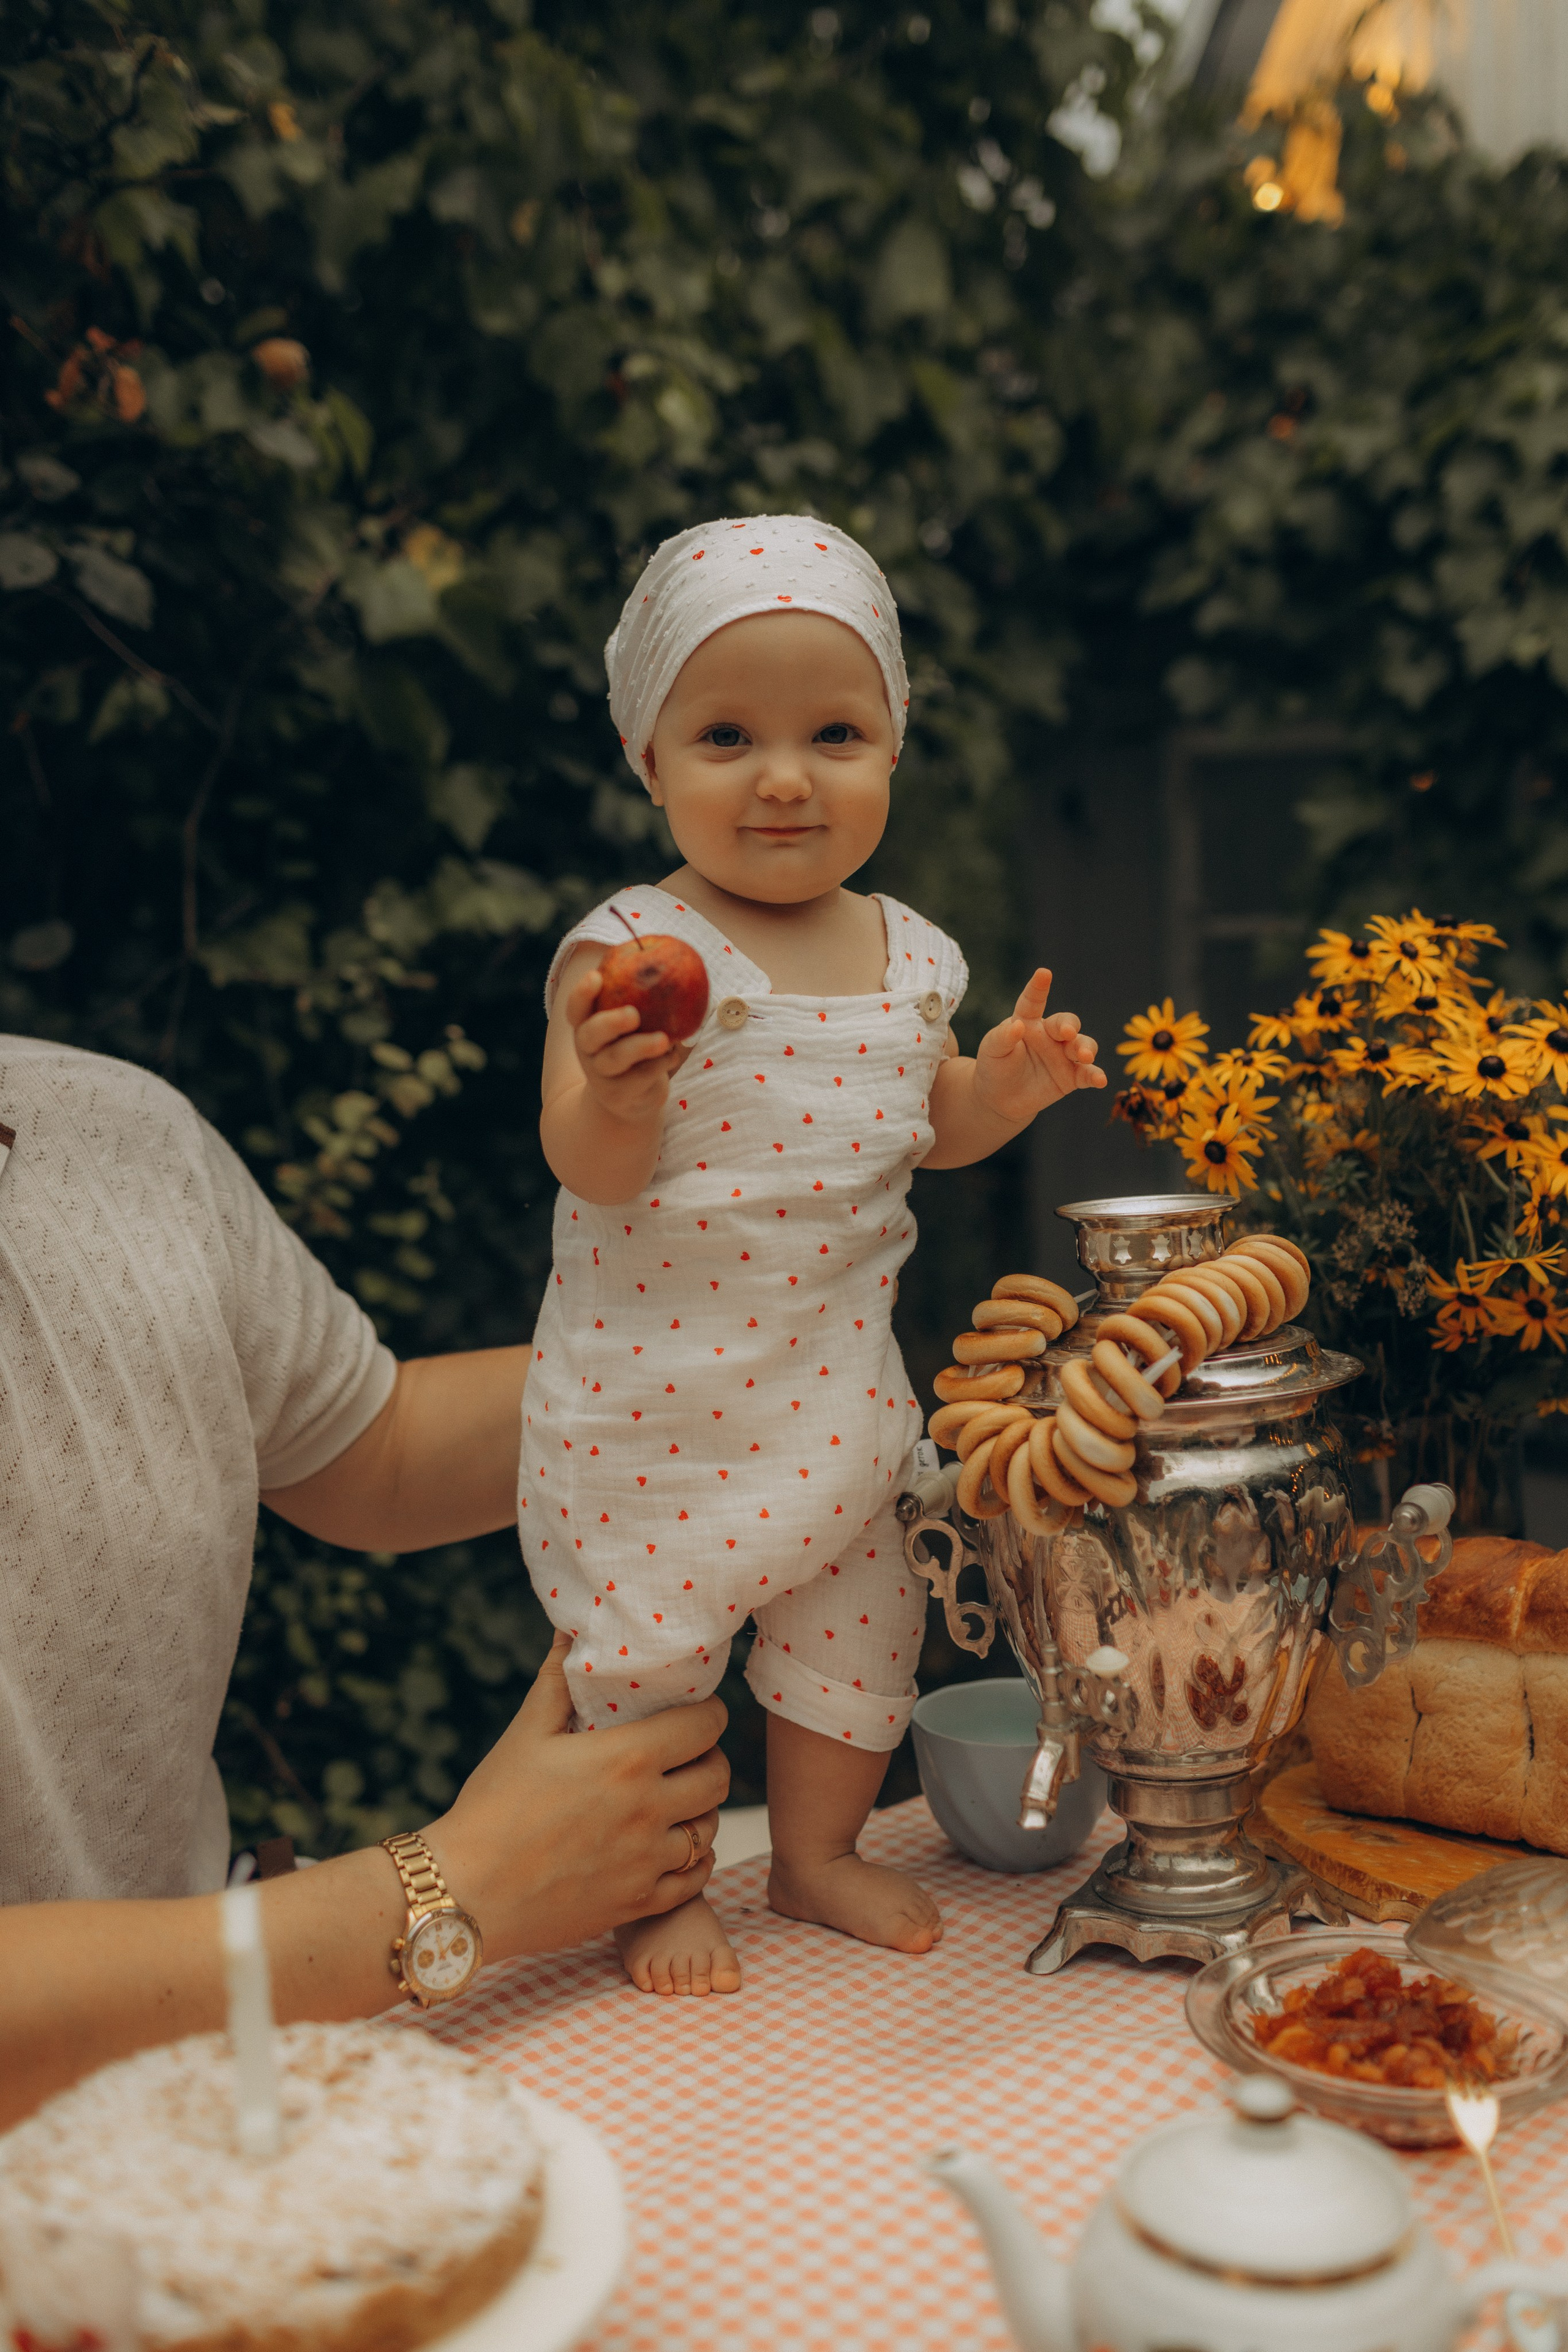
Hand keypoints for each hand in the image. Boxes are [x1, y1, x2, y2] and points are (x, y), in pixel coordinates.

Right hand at [428, 1634, 728, 1957]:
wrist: (466, 1892)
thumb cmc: (493, 1807)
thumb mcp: (526, 1734)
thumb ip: (558, 1680)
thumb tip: (569, 1631)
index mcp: (627, 1760)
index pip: (706, 1726)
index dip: (708, 1714)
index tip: (695, 1712)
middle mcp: (648, 1810)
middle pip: (718, 1777)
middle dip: (708, 1759)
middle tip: (685, 1756)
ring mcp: (646, 1862)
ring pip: (709, 1828)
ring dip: (699, 1810)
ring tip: (675, 1801)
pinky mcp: (638, 1903)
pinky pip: (695, 1878)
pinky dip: (693, 1861)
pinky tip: (671, 1848)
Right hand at [565, 963, 687, 1128]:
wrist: (628, 1101)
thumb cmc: (634, 1048)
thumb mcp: (633, 1025)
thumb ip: (642, 998)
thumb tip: (672, 956)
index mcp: (587, 1026)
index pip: (575, 1008)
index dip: (582, 993)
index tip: (597, 976)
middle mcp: (588, 1050)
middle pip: (590, 1034)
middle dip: (610, 1022)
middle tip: (633, 1013)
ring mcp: (601, 1075)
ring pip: (615, 1059)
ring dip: (640, 1047)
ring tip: (664, 1039)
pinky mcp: (619, 1095)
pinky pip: (640, 1078)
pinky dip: (660, 1065)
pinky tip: (673, 1055)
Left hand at [973, 967, 1104, 1125]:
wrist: (999, 1099)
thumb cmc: (995, 1067)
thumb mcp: (992, 1051)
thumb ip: (1002, 1038)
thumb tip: (1017, 1026)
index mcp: (1028, 1021)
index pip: (1033, 1001)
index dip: (1038, 987)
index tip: (1043, 973)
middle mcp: (1050, 1035)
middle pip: (1067, 1023)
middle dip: (1069, 1026)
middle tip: (1066, 1033)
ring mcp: (1063, 1055)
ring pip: (1083, 1045)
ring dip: (1086, 1048)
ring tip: (1084, 1056)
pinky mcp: (1071, 1077)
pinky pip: (1087, 1074)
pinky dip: (1095, 1076)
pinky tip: (1100, 1081)